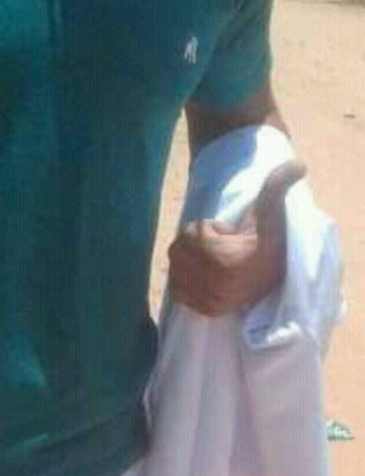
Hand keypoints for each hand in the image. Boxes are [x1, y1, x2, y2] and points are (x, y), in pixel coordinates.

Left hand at [167, 160, 305, 317]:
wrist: (275, 273)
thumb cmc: (268, 238)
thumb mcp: (271, 210)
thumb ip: (277, 186)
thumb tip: (299, 165)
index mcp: (225, 262)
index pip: (192, 233)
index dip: (209, 228)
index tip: (229, 235)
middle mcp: (214, 286)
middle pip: (179, 249)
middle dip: (196, 243)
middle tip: (220, 247)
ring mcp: (208, 301)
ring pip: (176, 267)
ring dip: (189, 259)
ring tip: (214, 261)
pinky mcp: (204, 311)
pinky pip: (175, 288)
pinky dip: (184, 278)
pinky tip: (205, 275)